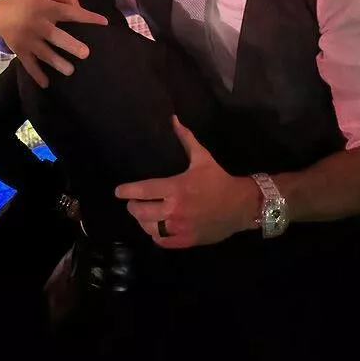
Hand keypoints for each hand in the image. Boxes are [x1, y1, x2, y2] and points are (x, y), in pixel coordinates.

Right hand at [0, 0, 107, 86]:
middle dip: (70, 45)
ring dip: (57, 63)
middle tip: (86, 53)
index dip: (87, 17)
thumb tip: (79, 6)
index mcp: (47, 8)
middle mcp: (38, 24)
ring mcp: (28, 39)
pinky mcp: (20, 50)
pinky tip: (46, 84)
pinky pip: (29, 64)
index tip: (104, 23)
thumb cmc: (30, 2)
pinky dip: (36, 74)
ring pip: (44, 53)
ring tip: (70, 71)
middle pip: (55, 35)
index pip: (70, 12)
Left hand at [115, 117, 260, 248]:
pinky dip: (155, 235)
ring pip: (149, 228)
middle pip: (141, 211)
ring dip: (142, 221)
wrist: (241, 205)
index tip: (118, 191)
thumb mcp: (202, 157)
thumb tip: (174, 119)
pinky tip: (156, 228)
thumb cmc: (218, 180)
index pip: (143, 190)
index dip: (127, 191)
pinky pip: (161, 241)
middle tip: (132, 202)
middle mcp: (175, 209)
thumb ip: (186, 139)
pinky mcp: (186, 240)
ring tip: (142, 214)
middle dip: (133, 206)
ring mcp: (180, 227)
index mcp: (176, 187)